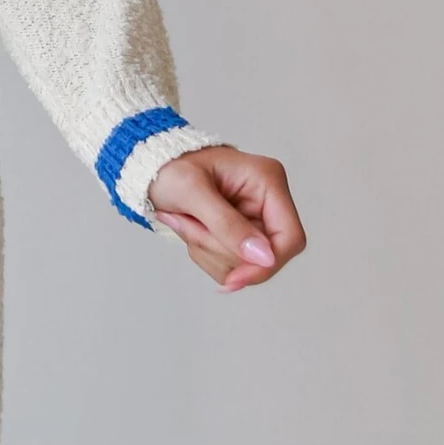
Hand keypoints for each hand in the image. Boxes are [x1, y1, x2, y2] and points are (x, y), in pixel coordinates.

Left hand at [145, 146, 305, 291]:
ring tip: (185, 221)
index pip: (290, 239)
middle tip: (188, 225)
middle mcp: (268, 202)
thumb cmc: (171, 167)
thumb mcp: (191, 191)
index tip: (234, 278)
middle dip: (222, 251)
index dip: (266, 264)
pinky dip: (205, 255)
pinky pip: (230, 266)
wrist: (153, 168)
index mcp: (268, 181)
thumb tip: (264, 257)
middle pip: (265, 258)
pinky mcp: (241, 235)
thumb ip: (226, 224)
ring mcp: (255, 220)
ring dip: (208, 252)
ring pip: (244, 266)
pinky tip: (191, 229)